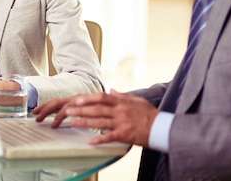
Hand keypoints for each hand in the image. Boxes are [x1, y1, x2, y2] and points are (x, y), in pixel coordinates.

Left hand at [33, 89, 158, 146]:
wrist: (162, 128)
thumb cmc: (150, 114)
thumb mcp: (136, 100)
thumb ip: (122, 95)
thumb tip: (112, 89)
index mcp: (121, 102)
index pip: (102, 97)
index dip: (88, 98)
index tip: (77, 99)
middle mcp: (120, 111)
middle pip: (96, 109)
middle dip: (80, 110)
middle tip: (68, 111)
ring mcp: (121, 123)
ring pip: (99, 122)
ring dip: (84, 122)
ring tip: (72, 122)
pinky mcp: (124, 135)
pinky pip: (109, 137)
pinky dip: (99, 139)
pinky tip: (89, 141)